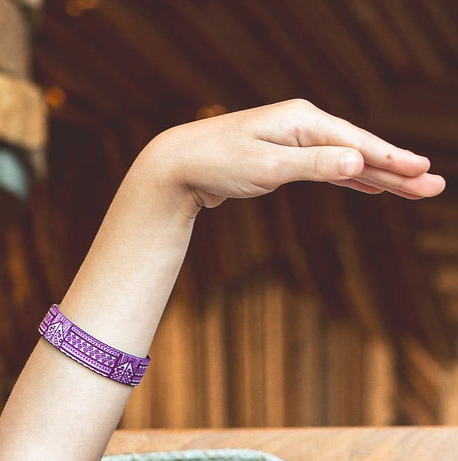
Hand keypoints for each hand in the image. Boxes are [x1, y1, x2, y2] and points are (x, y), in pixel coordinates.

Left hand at [144, 99, 444, 216]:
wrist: (178, 165)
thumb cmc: (218, 164)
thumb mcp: (266, 167)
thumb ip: (313, 165)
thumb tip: (357, 164)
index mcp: (303, 121)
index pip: (358, 143)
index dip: (392, 160)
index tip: (422, 172)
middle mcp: (303, 126)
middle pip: (359, 150)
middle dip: (397, 169)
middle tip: (434, 186)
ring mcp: (294, 141)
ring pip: (345, 161)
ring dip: (379, 176)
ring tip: (413, 188)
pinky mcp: (283, 159)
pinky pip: (327, 168)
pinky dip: (350, 178)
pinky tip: (368, 186)